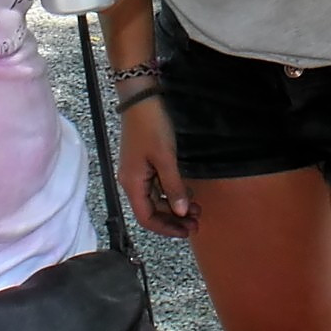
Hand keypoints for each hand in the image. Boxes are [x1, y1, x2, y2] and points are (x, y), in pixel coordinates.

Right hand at [115, 94, 194, 238]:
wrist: (141, 98)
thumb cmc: (151, 126)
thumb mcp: (166, 158)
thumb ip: (174, 187)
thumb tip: (182, 213)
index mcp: (132, 184)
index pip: (146, 218)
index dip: (167, 228)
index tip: (187, 232)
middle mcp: (132, 182)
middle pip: (152, 211)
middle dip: (174, 219)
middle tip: (197, 223)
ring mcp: (137, 173)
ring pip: (156, 199)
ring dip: (176, 206)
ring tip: (197, 209)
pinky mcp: (144, 164)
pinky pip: (157, 186)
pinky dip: (172, 193)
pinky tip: (188, 193)